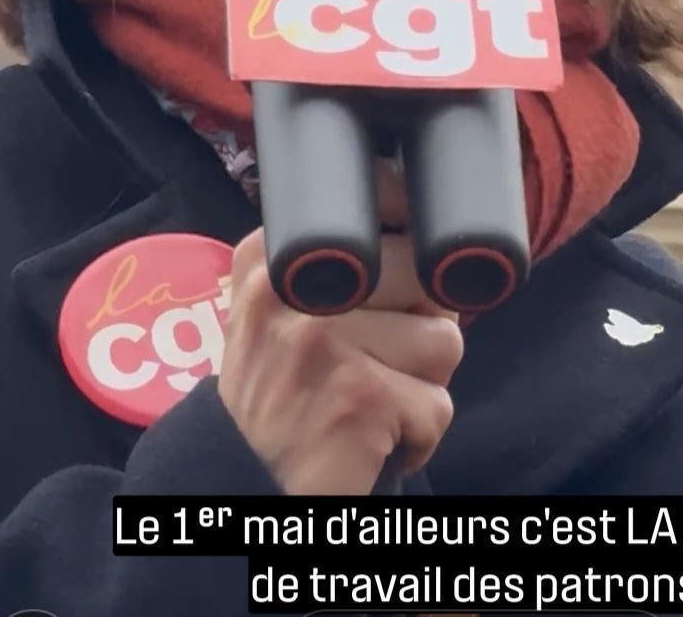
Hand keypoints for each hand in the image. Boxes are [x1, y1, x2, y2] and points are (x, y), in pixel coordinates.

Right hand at [217, 161, 462, 493]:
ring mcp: (324, 342)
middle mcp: (290, 289)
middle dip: (422, 324)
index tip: (408, 270)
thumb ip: (333, 257)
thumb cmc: (278, 389)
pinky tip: (375, 437)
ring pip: (444, 340)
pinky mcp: (360, 397)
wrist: (238, 481)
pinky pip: (439, 405)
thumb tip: (434, 233)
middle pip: (423, 274)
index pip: (375, 201)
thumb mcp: (276, 305)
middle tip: (381, 359)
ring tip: (375, 399)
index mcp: (270, 254)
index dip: (412, 239)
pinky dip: (419, 435)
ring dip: (424, 383)